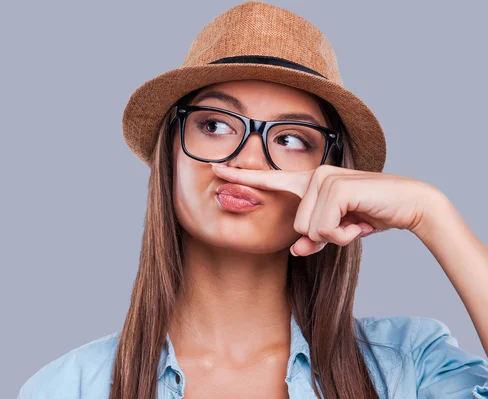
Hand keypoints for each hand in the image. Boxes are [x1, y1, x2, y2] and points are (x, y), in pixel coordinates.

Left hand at [210, 163, 443, 256]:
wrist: (409, 205)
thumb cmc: (369, 214)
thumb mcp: (336, 231)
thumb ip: (312, 239)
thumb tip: (295, 250)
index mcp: (308, 182)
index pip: (269, 180)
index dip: (241, 177)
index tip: (215, 170)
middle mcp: (313, 176)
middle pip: (297, 228)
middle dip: (325, 237)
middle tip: (348, 225)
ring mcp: (323, 179)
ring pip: (309, 231)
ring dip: (336, 236)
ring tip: (355, 221)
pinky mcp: (336, 187)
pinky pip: (325, 229)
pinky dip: (344, 235)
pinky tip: (361, 222)